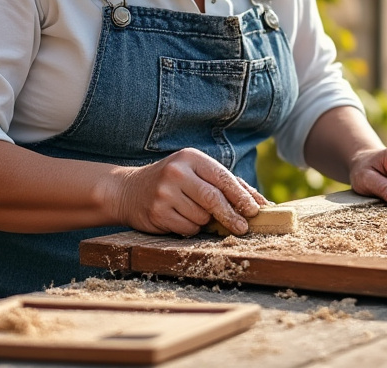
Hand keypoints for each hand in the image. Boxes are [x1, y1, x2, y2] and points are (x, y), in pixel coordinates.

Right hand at [110, 148, 268, 235]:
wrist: (128, 190)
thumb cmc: (173, 181)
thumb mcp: (195, 172)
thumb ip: (224, 183)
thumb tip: (258, 201)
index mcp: (191, 158)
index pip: (223, 178)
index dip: (241, 196)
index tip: (255, 210)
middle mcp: (177, 172)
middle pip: (213, 199)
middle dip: (231, 215)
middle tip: (243, 227)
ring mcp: (165, 193)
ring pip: (201, 217)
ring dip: (206, 222)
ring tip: (195, 213)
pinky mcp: (157, 212)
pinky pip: (187, 228)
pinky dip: (191, 228)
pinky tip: (182, 219)